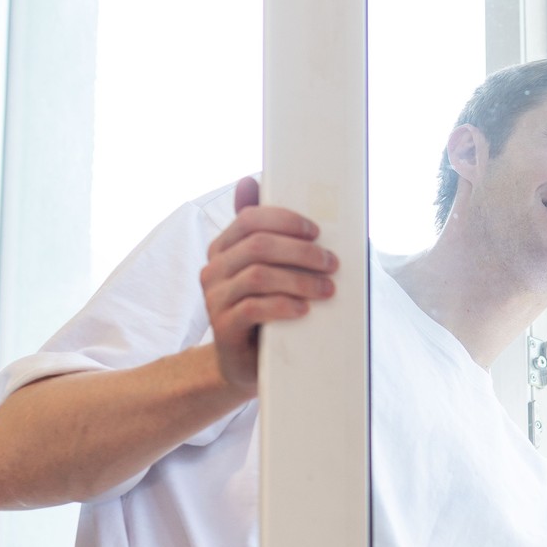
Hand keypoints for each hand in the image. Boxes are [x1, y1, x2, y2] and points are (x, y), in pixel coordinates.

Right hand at [199, 176, 339, 390]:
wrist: (244, 362)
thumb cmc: (264, 312)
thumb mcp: (269, 273)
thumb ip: (272, 238)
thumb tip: (255, 183)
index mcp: (224, 248)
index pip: (249, 219)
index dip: (285, 220)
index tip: (316, 232)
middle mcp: (214, 270)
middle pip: (258, 246)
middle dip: (300, 252)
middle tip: (331, 263)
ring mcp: (215, 299)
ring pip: (258, 276)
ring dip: (299, 280)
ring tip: (327, 289)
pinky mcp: (223, 327)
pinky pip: (253, 308)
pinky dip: (283, 305)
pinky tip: (304, 309)